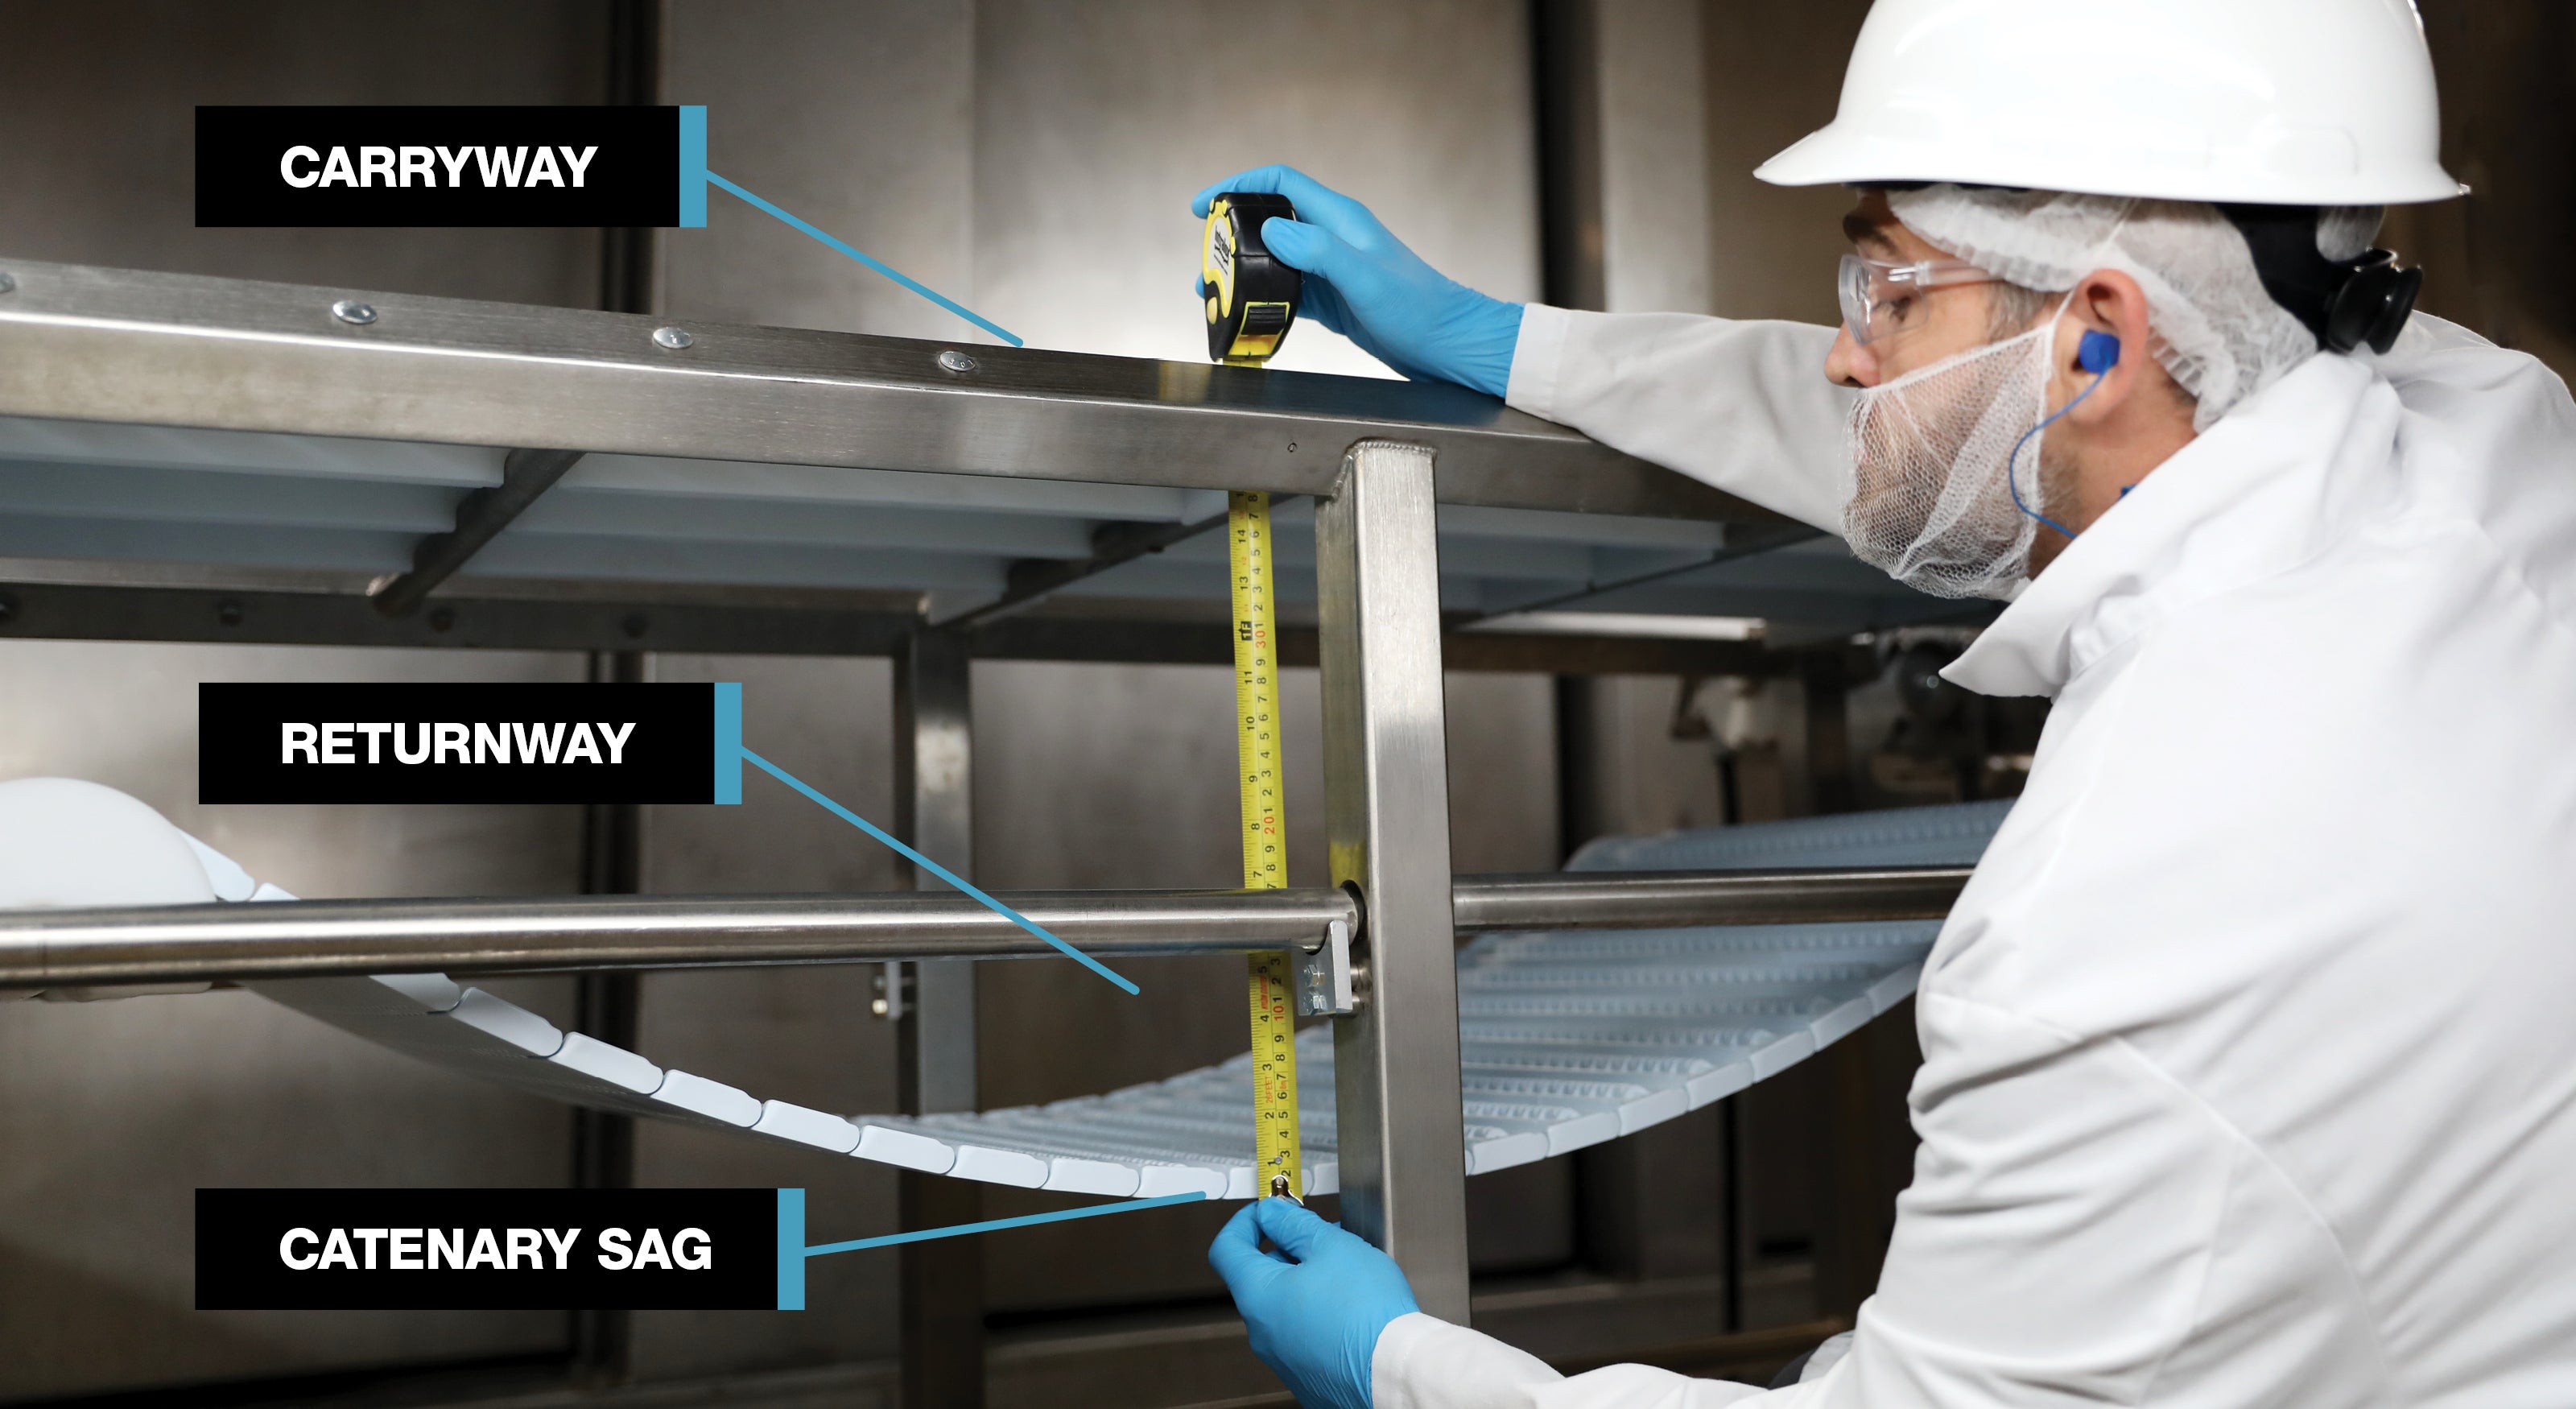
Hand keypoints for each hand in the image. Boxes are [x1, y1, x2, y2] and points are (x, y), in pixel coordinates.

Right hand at [1192, 165, 1523, 395]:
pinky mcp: (1335, 298)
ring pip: (1275, 258)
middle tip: (1205, 257)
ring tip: (1213, 289)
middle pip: (1270, 219)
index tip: (1205, 205)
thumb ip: (1318, 252)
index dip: (1238, 185)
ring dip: (1243, 270)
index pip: (1280, 182)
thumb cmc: (1420, 310)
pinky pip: (1289, 290)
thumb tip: (1272, 230)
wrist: (1449, 345)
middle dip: (1232, 233)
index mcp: (1340, 220)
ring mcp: (1333, 268)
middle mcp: (1333, 238)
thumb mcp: (1365, 278)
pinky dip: (1264, 298)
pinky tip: (1247, 312)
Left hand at [1209, 1196, 1420, 1408]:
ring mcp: (1283, 1357)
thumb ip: (1293, 1224)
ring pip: (1284, 1305)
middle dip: (1288, 1249)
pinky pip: (1302, 1332)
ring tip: (1346, 1271)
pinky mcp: (1306, 1374)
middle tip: (1322, 1237)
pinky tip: (1350, 1305)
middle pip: (1259, 1277)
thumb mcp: (1330, 1246)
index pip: (1226, 1249)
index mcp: (1258, 1296)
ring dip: (1306, 1279)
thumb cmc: (1366, 1312)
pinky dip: (1318, 1311)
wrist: (1394, 1372)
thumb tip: (1271, 1214)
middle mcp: (1262, 1332)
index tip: (1268, 1211)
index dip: (1245, 1221)